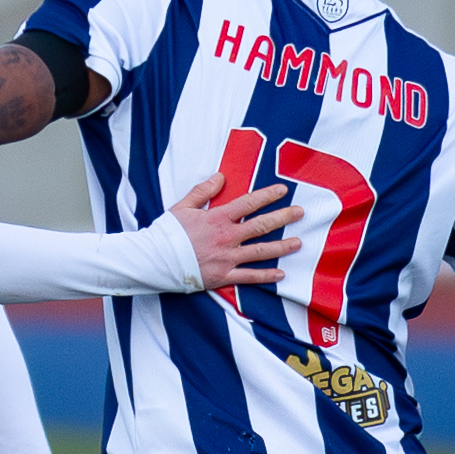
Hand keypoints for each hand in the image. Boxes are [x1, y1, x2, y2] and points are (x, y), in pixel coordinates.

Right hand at [166, 173, 298, 294]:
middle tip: (300, 212)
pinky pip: (249, 277)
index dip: (267, 195)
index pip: (248, 203)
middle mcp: (226, 237)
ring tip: (298, 242)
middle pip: (261, 225)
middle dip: (283, 217)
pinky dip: (266, 276)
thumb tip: (220, 176)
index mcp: (217, 218)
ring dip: (282, 247)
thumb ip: (203, 191)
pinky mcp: (222, 276)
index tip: (282, 190)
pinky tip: (281, 273)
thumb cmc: (167, 233)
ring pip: (260, 251)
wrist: (154, 260)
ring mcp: (226, 258)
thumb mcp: (182, 207)